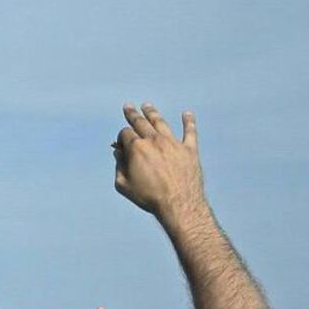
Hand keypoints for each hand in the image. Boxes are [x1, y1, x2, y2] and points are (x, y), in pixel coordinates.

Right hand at [113, 103, 204, 218]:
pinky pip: (189, 131)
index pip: (125, 134)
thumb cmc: (148, 196)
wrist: (178, 203)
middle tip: (128, 106)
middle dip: (132, 114)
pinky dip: (188, 122)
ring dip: (152, 113)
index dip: (121, 138)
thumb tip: (119, 153)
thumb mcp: (124, 185)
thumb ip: (119, 166)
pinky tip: (187, 114)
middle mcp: (154, 140)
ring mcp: (173, 143)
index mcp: (136, 148)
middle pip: (141, 122)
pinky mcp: (189, 149)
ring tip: (147, 106)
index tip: (120, 145)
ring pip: (161, 122)